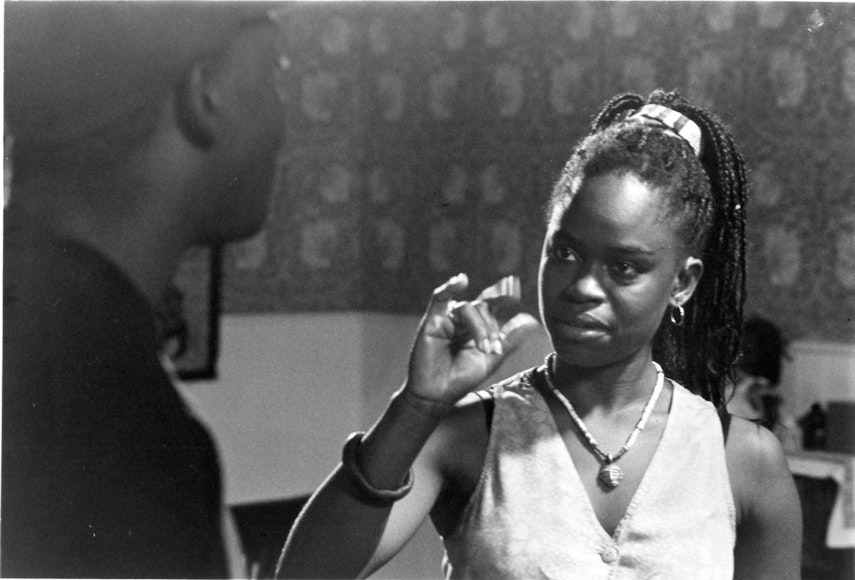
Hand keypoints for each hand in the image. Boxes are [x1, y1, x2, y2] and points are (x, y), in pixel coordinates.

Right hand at [405, 273, 539, 408]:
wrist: (438, 395)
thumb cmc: (461, 379)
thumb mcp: (492, 359)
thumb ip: (509, 340)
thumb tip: (530, 320)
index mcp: (476, 327)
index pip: (491, 306)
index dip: (503, 295)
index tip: (515, 284)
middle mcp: (462, 320)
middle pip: (482, 308)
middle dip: (491, 328)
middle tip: (494, 350)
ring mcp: (447, 319)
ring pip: (469, 308)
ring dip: (480, 327)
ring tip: (484, 349)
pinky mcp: (432, 320)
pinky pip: (440, 297)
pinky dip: (449, 286)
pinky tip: (460, 280)